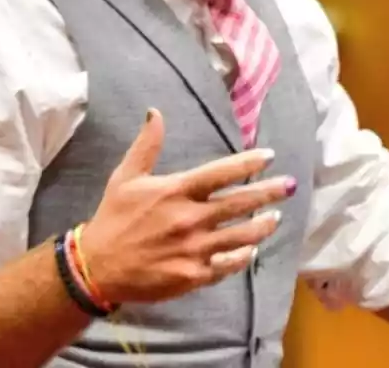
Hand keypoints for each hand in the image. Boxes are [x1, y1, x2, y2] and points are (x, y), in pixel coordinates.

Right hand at [79, 108, 294, 304]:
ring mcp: (194, 249)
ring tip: (276, 217)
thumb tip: (156, 112)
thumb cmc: (113, 218)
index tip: (269, 156)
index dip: (249, 163)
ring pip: (241, 235)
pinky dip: (243, 256)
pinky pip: (227, 265)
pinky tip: (252, 249)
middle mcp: (190, 219)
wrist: (97, 266)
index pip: (221, 173)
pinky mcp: (193, 275)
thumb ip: (146, 145)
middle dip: (269, 193)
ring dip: (263, 226)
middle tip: (290, 186)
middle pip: (240, 203)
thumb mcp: (126, 177)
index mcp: (176, 191)